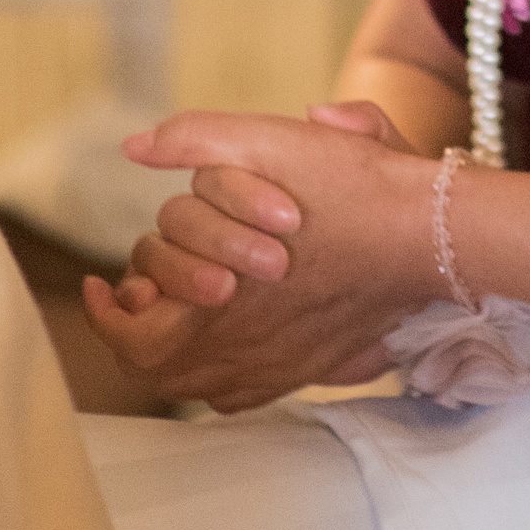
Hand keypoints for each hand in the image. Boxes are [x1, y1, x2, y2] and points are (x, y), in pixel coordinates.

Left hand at [81, 106, 431, 408]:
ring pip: (198, 384)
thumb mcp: (268, 139)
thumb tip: (135, 145)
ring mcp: (279, 368)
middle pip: (157, 367)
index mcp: (215, 309)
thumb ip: (194, 137)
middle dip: (137, 324)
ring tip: (177, 306)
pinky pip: (244, 392)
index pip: (128, 335)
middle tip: (140, 287)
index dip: (105, 310)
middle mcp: (241, 354)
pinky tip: (229, 332)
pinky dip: (221, 370)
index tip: (101, 284)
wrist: (429, 233)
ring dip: (175, 348)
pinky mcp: (312, 367)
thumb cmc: (352, 186)